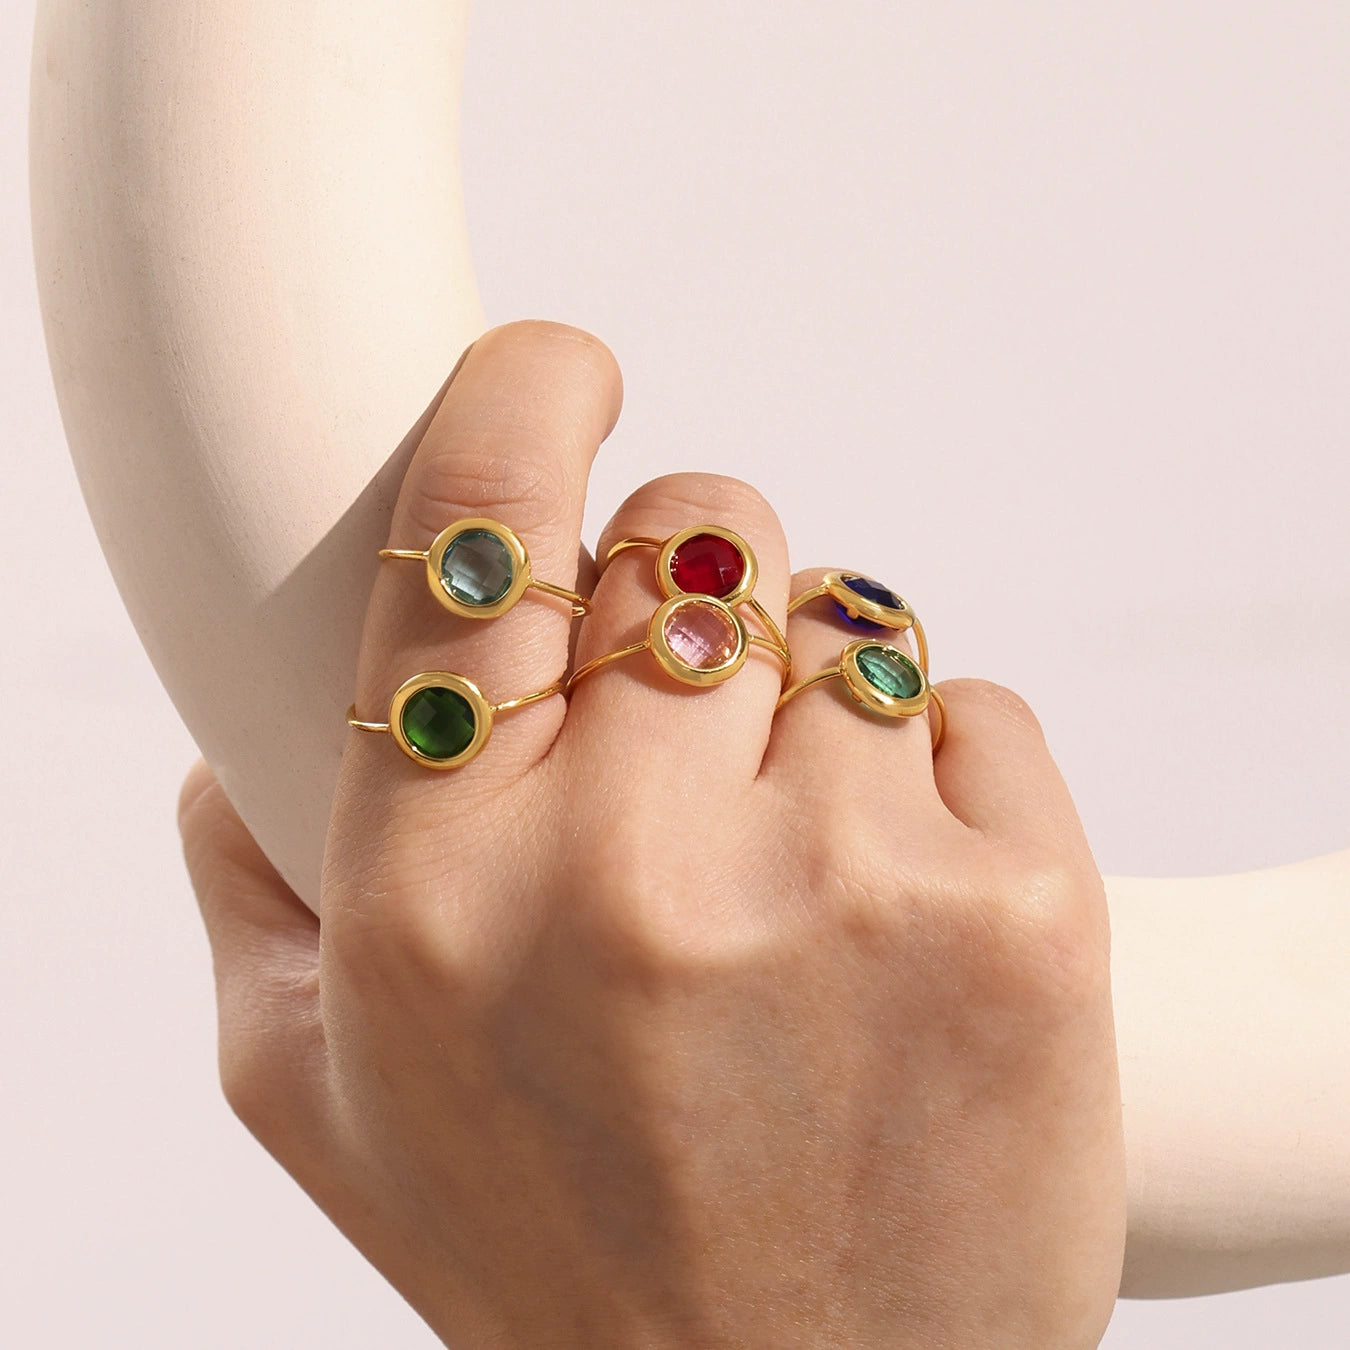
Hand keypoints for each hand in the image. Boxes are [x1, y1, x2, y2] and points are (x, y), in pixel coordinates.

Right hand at [179, 321, 1125, 1347]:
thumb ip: (248, 895)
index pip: (472, 537)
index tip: (562, 363)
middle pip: (694, 536)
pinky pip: (967, 704)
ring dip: (806, 688)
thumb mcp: (333, 1099)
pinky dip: (936, 766)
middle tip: (689, 704)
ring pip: (840, 613)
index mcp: (436, 895)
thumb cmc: (556, 1257)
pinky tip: (898, 906)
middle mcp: (627, 871)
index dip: (520, 400)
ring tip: (791, 850)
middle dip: (687, 582)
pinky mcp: (1023, 912)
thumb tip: (223, 740)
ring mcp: (844, 886)